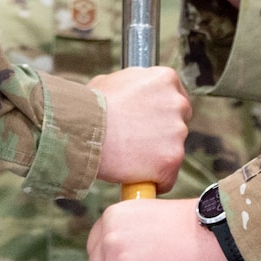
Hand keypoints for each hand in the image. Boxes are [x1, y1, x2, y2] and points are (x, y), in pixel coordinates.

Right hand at [89, 67, 189, 188]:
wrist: (82, 129)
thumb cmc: (90, 105)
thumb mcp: (114, 81)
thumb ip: (134, 86)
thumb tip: (134, 96)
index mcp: (166, 79)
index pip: (176, 98)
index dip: (160, 113)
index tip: (148, 122)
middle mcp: (177, 103)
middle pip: (178, 124)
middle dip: (162, 134)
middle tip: (137, 141)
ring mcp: (177, 132)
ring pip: (173, 151)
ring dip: (156, 157)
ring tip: (129, 157)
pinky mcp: (172, 159)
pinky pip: (168, 177)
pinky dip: (154, 180)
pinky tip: (135, 176)